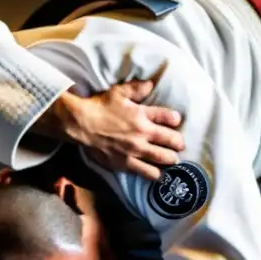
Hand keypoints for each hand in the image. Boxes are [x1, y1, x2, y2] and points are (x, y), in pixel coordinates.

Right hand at [60, 80, 184, 180]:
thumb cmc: (99, 106)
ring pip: (164, 159)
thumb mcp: (118, 92)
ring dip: (171, 159)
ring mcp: (136, 151)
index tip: (175, 121)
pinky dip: (156, 174)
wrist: (81, 124)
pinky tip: (159, 175)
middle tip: (179, 145)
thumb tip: (151, 85)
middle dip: (178, 143)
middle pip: (172, 141)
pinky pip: (147, 172)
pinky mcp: (126, 164)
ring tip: (172, 160)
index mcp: (143, 115)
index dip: (176, 120)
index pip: (170, 118)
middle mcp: (143, 134)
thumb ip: (137, 88)